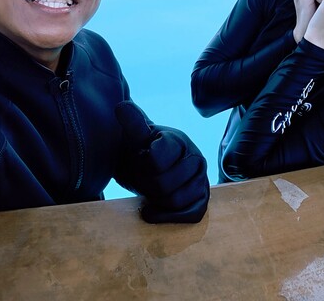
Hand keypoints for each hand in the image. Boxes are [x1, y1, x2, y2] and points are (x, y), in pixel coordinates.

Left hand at [115, 101, 209, 223]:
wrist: (148, 166)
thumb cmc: (141, 150)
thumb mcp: (136, 135)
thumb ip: (131, 121)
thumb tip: (121, 106)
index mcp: (179, 140)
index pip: (156, 160)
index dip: (141, 164)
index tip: (139, 158)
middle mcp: (196, 158)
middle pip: (163, 184)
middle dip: (146, 184)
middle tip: (142, 177)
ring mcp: (201, 180)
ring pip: (176, 201)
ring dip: (155, 200)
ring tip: (149, 191)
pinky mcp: (201, 199)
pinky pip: (191, 215)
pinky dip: (168, 217)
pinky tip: (152, 211)